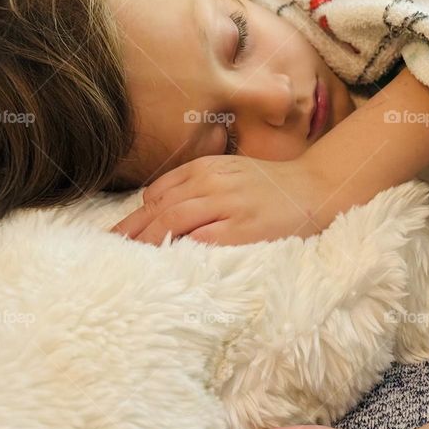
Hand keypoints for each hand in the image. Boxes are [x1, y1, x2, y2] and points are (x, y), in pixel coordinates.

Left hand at [109, 154, 332, 246]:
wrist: (316, 189)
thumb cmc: (272, 186)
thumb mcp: (231, 172)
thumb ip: (197, 182)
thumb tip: (154, 202)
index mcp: (209, 167)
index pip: (159, 191)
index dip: (136, 215)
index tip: (118, 234)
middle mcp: (214, 182)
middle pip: (160, 208)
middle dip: (132, 231)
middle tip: (112, 250)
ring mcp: (229, 205)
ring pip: (174, 222)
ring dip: (149, 241)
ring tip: (130, 259)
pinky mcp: (243, 229)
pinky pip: (202, 241)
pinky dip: (181, 249)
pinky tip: (167, 261)